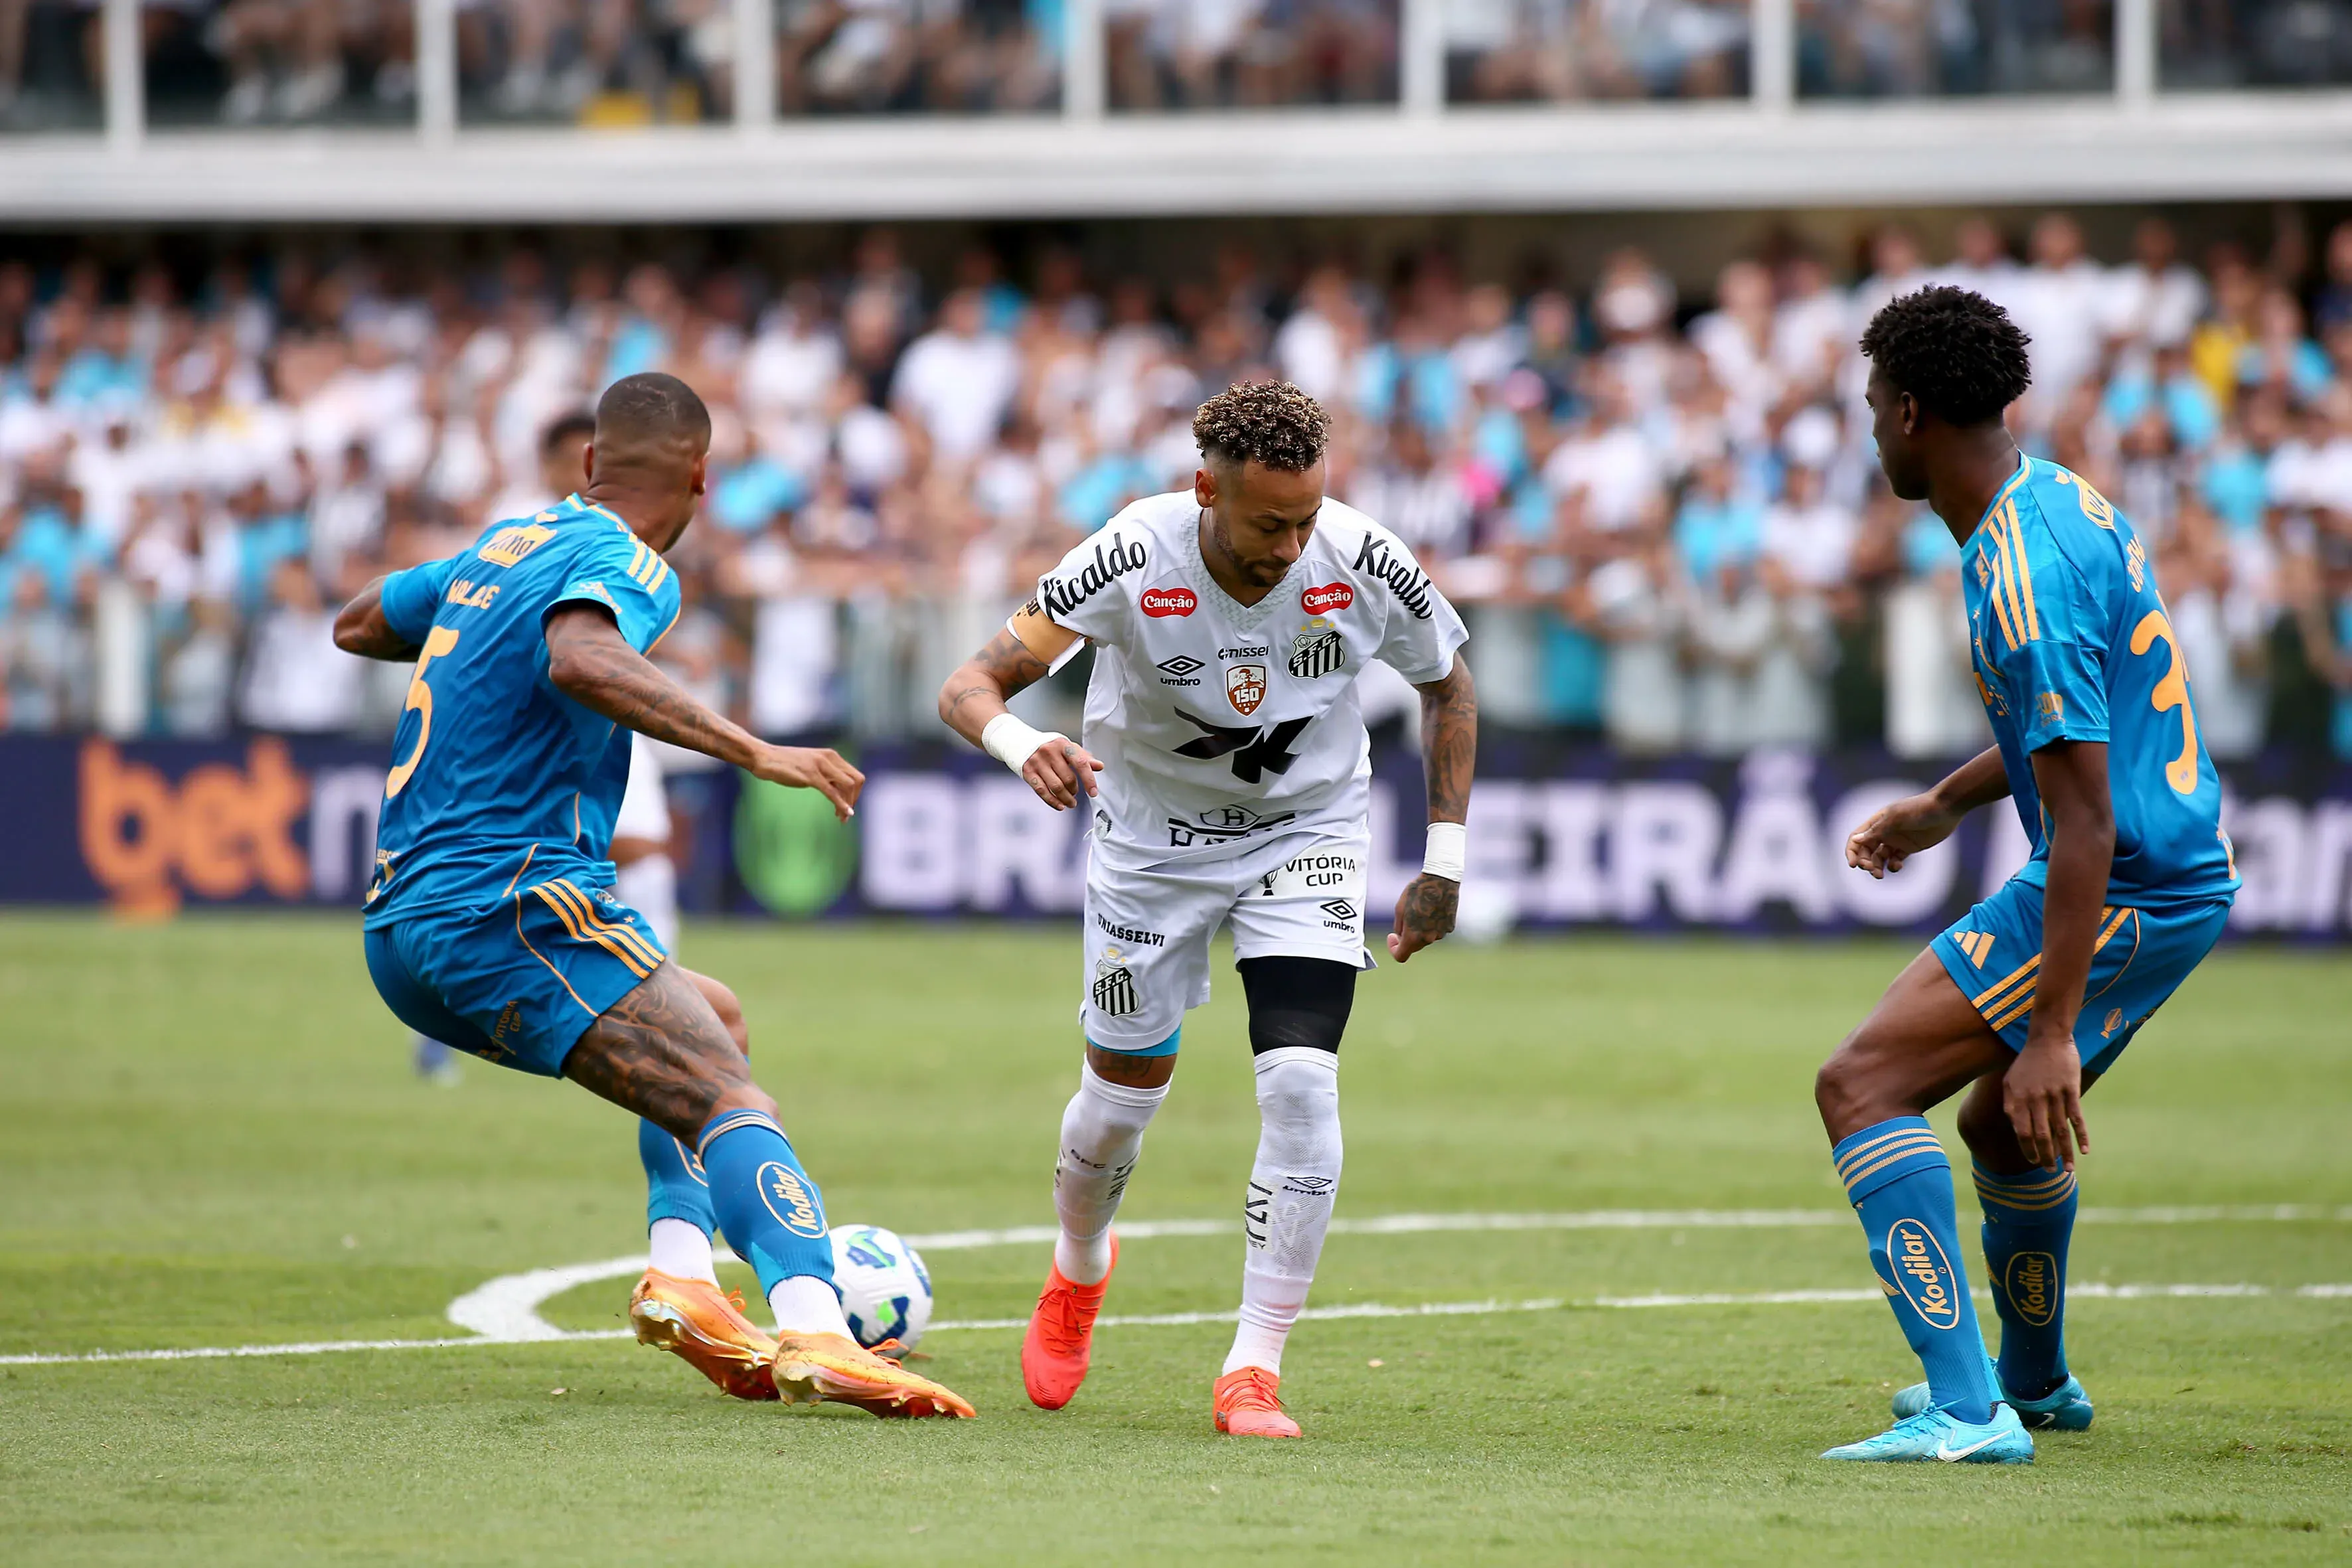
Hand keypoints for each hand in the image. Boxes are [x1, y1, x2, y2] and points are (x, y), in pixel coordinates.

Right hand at [749, 745, 864, 822]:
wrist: (764, 757)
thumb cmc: (785, 764)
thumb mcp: (810, 766)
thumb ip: (824, 774)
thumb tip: (835, 789)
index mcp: (831, 755)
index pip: (855, 775)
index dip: (855, 793)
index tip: (847, 805)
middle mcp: (830, 758)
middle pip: (857, 780)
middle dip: (854, 799)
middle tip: (846, 814)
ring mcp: (821, 765)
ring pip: (847, 786)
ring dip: (848, 804)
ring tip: (842, 818)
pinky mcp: (811, 775)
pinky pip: (832, 792)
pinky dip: (841, 804)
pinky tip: (844, 814)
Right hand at [1022, 737, 1102, 810]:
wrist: (1018, 740)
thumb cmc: (1047, 745)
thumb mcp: (1066, 746)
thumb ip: (1083, 757)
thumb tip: (1099, 766)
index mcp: (1062, 745)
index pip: (1080, 763)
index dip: (1089, 779)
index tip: (1093, 792)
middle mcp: (1050, 752)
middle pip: (1068, 779)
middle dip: (1075, 790)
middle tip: (1076, 793)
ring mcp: (1037, 762)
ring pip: (1056, 787)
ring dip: (1066, 799)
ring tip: (1071, 802)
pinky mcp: (1028, 772)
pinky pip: (1042, 791)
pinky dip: (1052, 801)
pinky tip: (1059, 805)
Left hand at [1386, 874, 1458, 963]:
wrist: (1441, 879)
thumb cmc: (1417, 891)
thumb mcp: (1399, 908)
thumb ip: (1399, 927)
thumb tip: (1401, 936)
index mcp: (1413, 936)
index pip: (1400, 956)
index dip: (1393, 948)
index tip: (1392, 937)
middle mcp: (1428, 939)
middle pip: (1414, 947)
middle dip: (1407, 938)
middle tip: (1404, 921)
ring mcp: (1441, 933)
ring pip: (1426, 938)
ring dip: (1421, 930)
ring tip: (1421, 909)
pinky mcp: (1450, 926)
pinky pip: (1438, 930)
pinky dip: (1433, 924)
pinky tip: (1432, 908)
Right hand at [1845, 791, 1962, 878]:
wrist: (1945, 808)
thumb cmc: (1919, 809)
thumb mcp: (1896, 819)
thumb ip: (1876, 830)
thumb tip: (1855, 840)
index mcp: (1877, 822)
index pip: (1857, 838)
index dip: (1852, 852)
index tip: (1854, 865)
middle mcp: (1884, 832)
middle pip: (1866, 851)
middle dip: (1865, 862)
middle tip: (1873, 871)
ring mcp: (1896, 840)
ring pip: (1879, 858)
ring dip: (1876, 867)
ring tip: (1881, 875)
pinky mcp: (1908, 847)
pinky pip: (1894, 860)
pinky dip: (1893, 866)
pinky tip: (1898, 866)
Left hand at [2003, 1032, 2089, 1170]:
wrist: (2047, 1038)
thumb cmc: (2026, 1062)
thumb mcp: (2009, 1081)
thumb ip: (2010, 1104)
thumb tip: (2015, 1127)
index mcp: (2018, 1098)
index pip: (2022, 1132)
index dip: (2028, 1149)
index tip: (2033, 1161)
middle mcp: (2035, 1099)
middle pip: (2041, 1135)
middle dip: (2046, 1156)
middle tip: (2051, 1171)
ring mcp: (2054, 1095)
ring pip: (2059, 1130)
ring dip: (2065, 1152)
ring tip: (2067, 1170)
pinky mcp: (2071, 1090)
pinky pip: (2076, 1117)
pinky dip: (2081, 1136)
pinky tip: (2084, 1151)